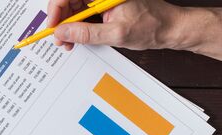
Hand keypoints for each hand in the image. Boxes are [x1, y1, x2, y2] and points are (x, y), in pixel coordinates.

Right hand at [47, 0, 184, 51]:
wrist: (170, 28)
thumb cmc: (152, 26)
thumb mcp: (115, 33)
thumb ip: (86, 33)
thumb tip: (62, 32)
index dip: (56, 10)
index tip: (52, 26)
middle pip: (70, 1)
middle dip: (61, 20)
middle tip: (59, 38)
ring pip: (76, 7)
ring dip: (69, 25)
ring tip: (68, 41)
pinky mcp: (105, 5)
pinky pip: (85, 12)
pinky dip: (78, 26)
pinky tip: (78, 37)